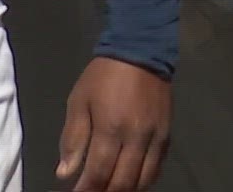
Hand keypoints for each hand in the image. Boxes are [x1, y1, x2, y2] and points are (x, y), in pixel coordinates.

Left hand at [55, 56, 172, 190]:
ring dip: (125, 190)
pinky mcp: (167, 138)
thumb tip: (65, 173)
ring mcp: (155, 140)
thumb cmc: (102, 78)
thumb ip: (73, 139)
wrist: (140, 55)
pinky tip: (129, 182)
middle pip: (123, 181)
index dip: (88, 189)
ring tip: (108, 190)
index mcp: (110, 128)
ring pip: (143, 180)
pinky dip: (142, 181)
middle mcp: (136, 139)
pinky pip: (156, 169)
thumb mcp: (78, 102)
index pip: (99, 171)